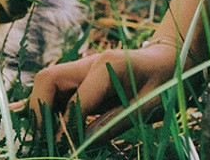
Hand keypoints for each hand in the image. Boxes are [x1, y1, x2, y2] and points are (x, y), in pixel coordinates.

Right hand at [28, 42, 183, 127]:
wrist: (169, 61)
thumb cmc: (163, 83)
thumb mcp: (147, 107)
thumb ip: (114, 123)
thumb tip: (82, 142)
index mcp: (107, 66)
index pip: (75, 99)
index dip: (66, 126)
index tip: (64, 148)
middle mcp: (89, 63)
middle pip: (48, 80)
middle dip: (40, 110)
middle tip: (47, 141)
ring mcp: (83, 69)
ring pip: (48, 84)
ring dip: (42, 110)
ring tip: (48, 138)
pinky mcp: (82, 78)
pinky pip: (57, 91)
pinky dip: (49, 107)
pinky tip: (44, 123)